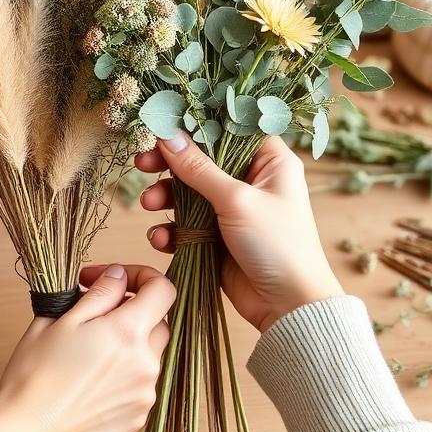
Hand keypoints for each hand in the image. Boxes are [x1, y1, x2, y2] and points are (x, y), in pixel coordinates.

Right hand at [0, 263, 173, 431]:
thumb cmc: (33, 378)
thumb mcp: (59, 320)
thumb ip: (98, 293)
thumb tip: (118, 276)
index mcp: (127, 332)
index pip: (162, 289)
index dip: (139, 276)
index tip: (112, 279)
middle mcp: (146, 363)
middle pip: (158, 321)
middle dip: (131, 310)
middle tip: (93, 313)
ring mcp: (145, 394)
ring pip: (149, 354)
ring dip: (128, 344)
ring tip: (86, 351)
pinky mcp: (138, 419)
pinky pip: (140, 384)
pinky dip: (123, 374)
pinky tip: (89, 381)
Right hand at [136, 133, 341, 332]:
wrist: (288, 307)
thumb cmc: (278, 244)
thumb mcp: (237, 200)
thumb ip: (198, 169)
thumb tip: (168, 135)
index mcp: (269, 161)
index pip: (229, 129)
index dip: (195, 125)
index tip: (162, 125)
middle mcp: (251, 180)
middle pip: (201, 159)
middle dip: (170, 164)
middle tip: (143, 163)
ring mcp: (232, 209)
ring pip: (188, 192)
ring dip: (165, 197)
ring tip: (149, 204)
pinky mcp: (216, 237)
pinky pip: (185, 224)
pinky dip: (171, 229)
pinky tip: (161, 238)